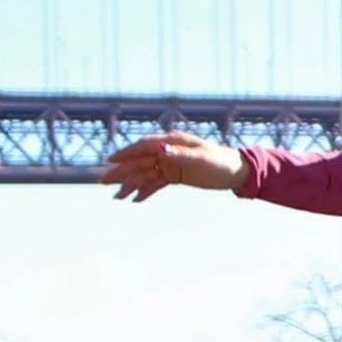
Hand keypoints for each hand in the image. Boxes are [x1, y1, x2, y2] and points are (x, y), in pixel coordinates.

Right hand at [100, 131, 248, 202]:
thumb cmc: (221, 162)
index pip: (144, 147)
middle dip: (122, 171)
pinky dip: (146, 190)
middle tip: (103, 182)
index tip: (111, 161)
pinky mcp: (176, 175)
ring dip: (131, 184)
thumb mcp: (201, 159)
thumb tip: (160, 151)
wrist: (237, 172)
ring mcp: (171, 163)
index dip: (127, 154)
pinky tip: (135, 200)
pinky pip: (156, 183)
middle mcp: (168, 151)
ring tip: (117, 197)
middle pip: (140, 161)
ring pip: (146, 173)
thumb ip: (179, 155)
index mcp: (172, 142)